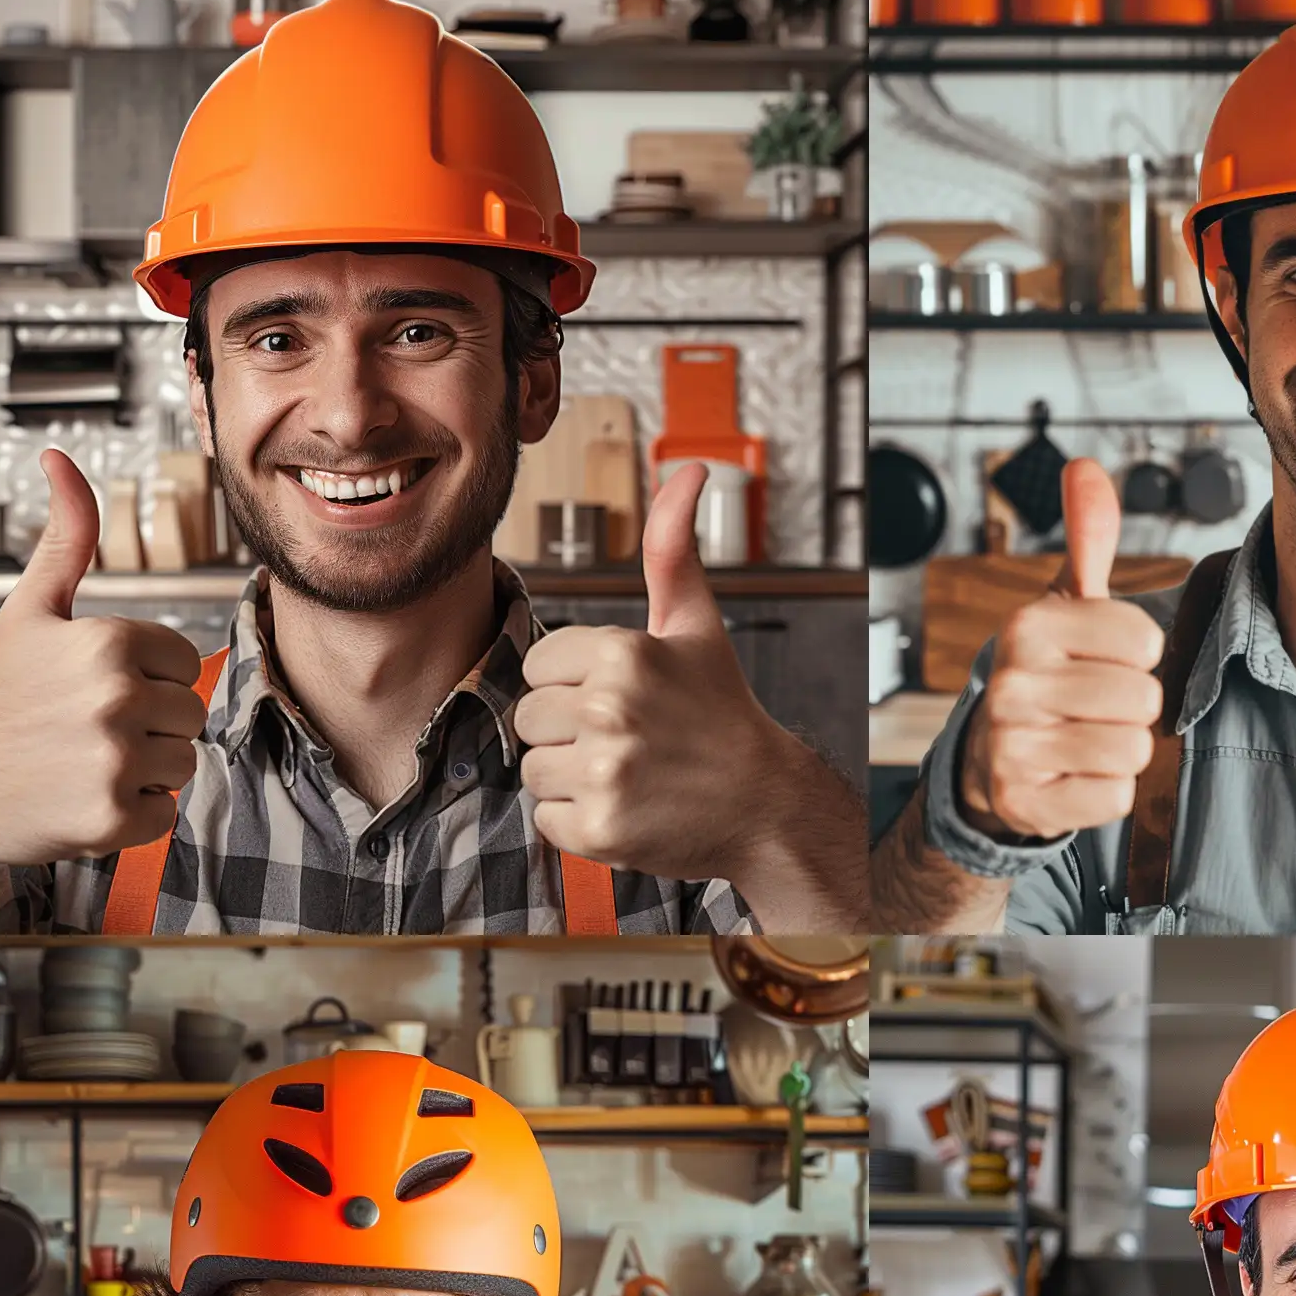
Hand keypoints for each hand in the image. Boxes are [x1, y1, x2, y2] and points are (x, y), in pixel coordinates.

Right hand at [0, 450, 207, 867]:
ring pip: (183, 762)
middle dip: (150, 724)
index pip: (184, 663)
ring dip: (145, 768)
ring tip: (87, 760)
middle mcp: (116, 698)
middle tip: (90, 729)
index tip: (99, 688)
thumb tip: (63, 462)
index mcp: (108, 642)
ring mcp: (117, 759)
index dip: (147, 678)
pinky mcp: (116, 814)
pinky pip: (166, 810)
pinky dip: (134, 812)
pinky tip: (86, 795)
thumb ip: (68, 538)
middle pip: (189, 714)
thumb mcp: (31, 609)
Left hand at [516, 462, 791, 884]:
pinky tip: (626, 810)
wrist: (767, 806)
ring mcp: (605, 771)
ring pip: (533, 768)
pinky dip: (579, 824)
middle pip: (528, 717)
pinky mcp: (601, 828)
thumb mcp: (696, 625)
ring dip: (570, 778)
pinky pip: (547, 820)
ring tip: (627, 776)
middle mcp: (610, 708)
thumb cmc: (722, 714)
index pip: (536, 666)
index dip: (571, 685)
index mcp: (622, 652)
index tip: (622, 700)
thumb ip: (672, 548)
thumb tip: (690, 467)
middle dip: (567, 732)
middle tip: (628, 742)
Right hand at [957, 458, 1166, 841]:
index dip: (1139, 656)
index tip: (1104, 659)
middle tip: (1097, 706)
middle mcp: (1012, 683)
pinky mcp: (1022, 800)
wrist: (992, 755)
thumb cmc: (1049, 671)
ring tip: (1086, 736)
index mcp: (1029, 627)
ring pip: (1132, 749)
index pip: (1144, 643)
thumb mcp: (1066, 604)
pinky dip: (1105, 791)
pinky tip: (1074, 775)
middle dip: (1134, 707)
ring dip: (1123, 749)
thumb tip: (1084, 467)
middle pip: (1144, 699)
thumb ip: (1088, 539)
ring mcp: (1012, 746)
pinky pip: (1113, 797)